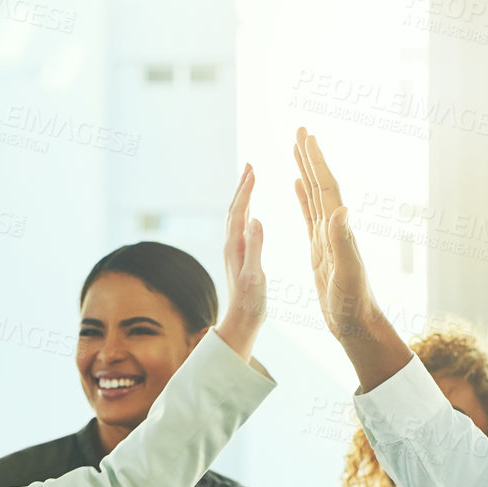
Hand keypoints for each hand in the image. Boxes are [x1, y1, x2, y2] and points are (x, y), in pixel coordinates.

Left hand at [213, 164, 266, 360]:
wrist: (242, 321)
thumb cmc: (250, 303)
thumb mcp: (255, 275)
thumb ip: (255, 247)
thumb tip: (255, 219)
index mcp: (235, 247)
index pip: (239, 211)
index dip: (246, 190)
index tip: (254, 170)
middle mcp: (231, 246)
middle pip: (235, 209)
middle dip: (242, 186)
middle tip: (250, 165)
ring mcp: (235, 251)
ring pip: (236, 216)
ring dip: (243, 196)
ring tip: (250, 179)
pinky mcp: (240, 257)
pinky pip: (241, 227)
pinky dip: (246, 211)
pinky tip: (251, 211)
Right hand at [293, 127, 386, 344]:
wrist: (356, 325)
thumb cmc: (352, 304)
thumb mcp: (346, 273)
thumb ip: (343, 242)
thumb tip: (340, 210)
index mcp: (339, 231)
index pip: (326, 188)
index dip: (316, 161)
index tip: (306, 136)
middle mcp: (335, 229)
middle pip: (321, 185)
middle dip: (310, 157)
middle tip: (300, 130)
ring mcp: (327, 238)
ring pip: (314, 196)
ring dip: (306, 171)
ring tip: (297, 150)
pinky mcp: (320, 250)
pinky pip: (309, 216)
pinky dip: (303, 198)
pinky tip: (298, 186)